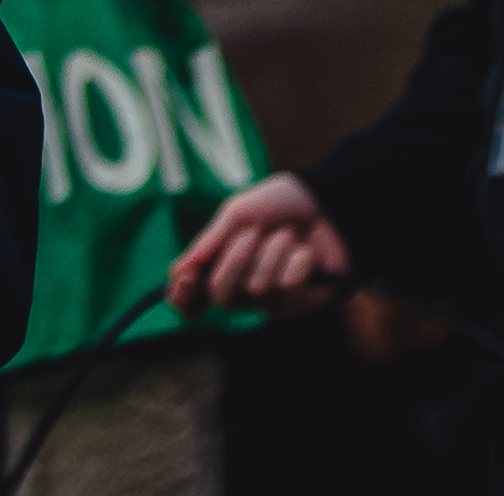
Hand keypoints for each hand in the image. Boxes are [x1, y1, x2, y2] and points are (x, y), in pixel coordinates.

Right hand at [164, 172, 350, 316]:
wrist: (326, 200)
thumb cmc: (281, 204)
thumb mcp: (239, 213)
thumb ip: (210, 242)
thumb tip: (177, 271)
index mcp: (224, 268)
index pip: (194, 299)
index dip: (183, 297)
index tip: (185, 279)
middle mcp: (246, 291)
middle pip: (221, 297)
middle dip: (235, 260)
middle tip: (253, 232)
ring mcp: (275, 302)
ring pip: (257, 289)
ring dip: (272, 252)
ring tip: (288, 234)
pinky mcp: (303, 304)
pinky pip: (288, 288)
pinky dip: (296, 259)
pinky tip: (307, 251)